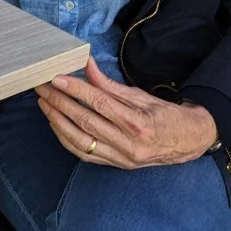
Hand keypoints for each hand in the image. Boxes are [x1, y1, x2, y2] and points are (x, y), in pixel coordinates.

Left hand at [35, 57, 218, 167]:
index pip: (99, 103)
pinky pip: (84, 154)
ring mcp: (121, 158)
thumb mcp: (141, 95)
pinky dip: (66, 139)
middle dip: (59, 102)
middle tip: (42, 87)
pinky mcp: (116, 165)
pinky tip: (55, 124)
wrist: (188, 142)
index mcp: (138, 122)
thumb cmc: (165, 115)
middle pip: (85, 121)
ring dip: (57, 121)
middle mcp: (129, 143)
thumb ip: (109, 84)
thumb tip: (86, 65)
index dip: (75, 90)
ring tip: (44, 103)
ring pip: (80, 140)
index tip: (56, 78)